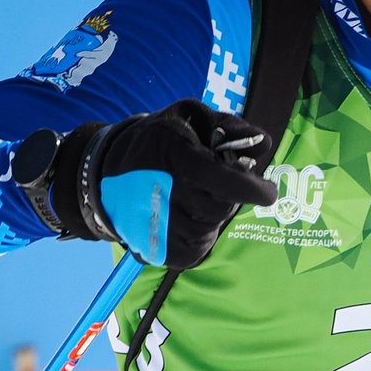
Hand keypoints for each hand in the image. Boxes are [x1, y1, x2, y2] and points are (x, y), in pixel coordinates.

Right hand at [15, 100, 277, 269]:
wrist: (101, 176)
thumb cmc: (156, 142)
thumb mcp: (187, 117)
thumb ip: (229, 126)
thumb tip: (262, 143)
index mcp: (178, 159)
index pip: (225, 181)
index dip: (252, 188)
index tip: (268, 192)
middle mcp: (171, 196)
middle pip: (224, 205)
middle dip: (229, 195)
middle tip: (215, 182)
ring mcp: (165, 229)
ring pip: (213, 225)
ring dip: (213, 211)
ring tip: (191, 196)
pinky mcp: (164, 253)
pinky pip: (200, 245)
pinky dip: (201, 231)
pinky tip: (183, 215)